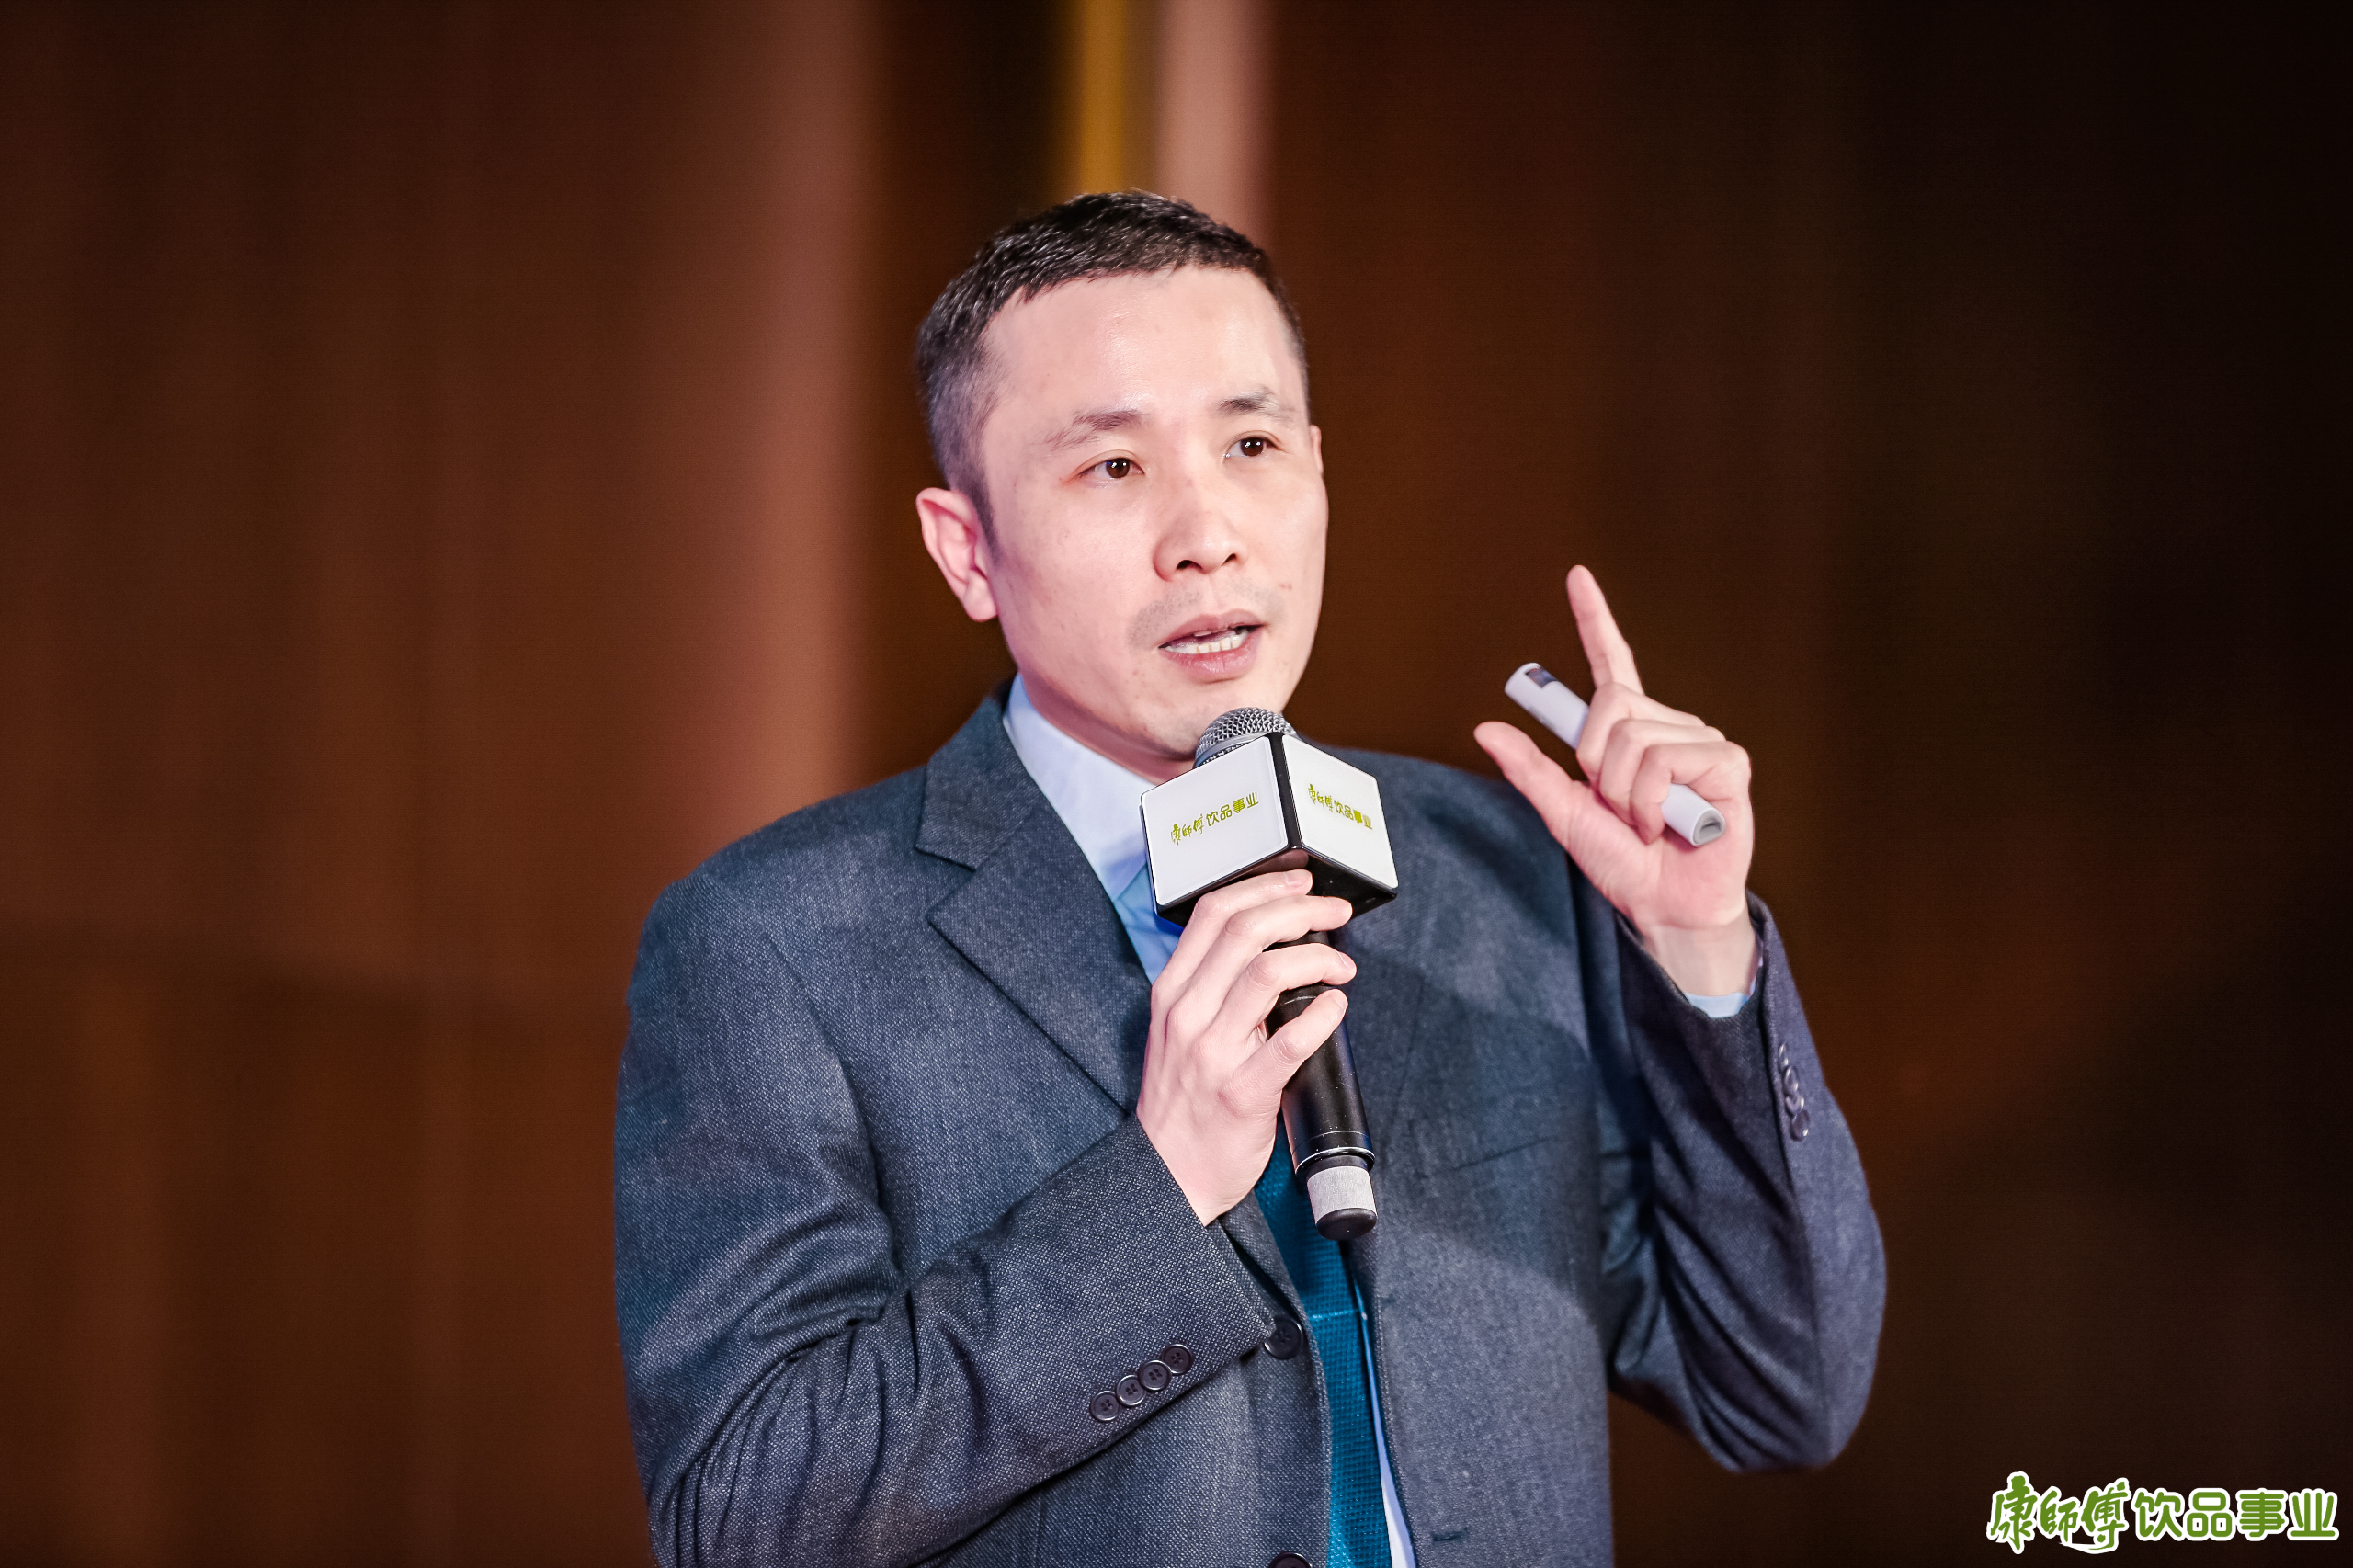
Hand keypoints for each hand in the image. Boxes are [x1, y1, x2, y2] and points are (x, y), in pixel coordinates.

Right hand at [1134, 870, 1356, 1221]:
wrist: (1167, 1172)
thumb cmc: (1183, 1100)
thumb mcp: (1179, 1030)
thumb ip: (1212, 988)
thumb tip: (1272, 945)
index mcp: (1172, 992)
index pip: (1214, 913)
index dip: (1264, 887)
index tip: (1300, 882)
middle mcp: (1187, 1014)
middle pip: (1247, 931)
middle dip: (1302, 909)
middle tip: (1335, 912)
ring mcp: (1212, 1052)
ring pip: (1269, 973)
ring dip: (1319, 958)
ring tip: (1342, 966)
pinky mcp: (1243, 1091)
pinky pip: (1291, 1040)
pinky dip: (1323, 1015)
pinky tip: (1337, 1006)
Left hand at [1474, 566, 1758, 994]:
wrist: (1663, 906)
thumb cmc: (1623, 862)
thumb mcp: (1563, 814)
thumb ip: (1530, 770)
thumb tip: (1486, 728)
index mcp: (1629, 731)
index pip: (1611, 663)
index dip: (1594, 618)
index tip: (1576, 575)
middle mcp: (1667, 725)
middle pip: (1611, 706)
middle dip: (1596, 765)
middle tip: (1616, 807)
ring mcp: (1700, 740)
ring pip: (1634, 738)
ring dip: (1625, 793)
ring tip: (1647, 821)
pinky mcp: (1727, 762)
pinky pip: (1667, 758)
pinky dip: (1653, 799)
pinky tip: (1672, 822)